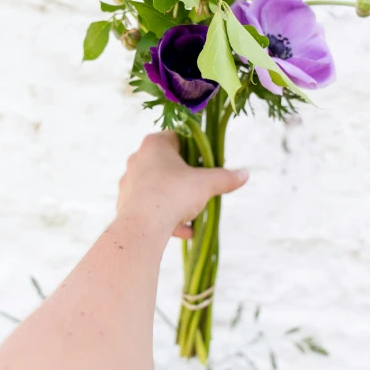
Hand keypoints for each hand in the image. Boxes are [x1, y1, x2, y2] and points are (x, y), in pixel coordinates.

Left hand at [117, 132, 248, 239]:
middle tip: (202, 189)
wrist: (142, 226)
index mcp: (155, 144)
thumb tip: (245, 174)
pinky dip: (166, 217)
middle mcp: (138, 158)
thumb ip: (225, 177)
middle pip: (168, 164)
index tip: (208, 164)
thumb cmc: (174, 194)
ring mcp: (129, 181)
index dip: (196, 150)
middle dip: (187, 178)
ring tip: (194, 215)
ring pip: (159, 188)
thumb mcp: (206, 184)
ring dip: (177, 200)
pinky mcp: (124, 203)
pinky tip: (183, 231)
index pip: (178, 138)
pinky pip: (150, 207)